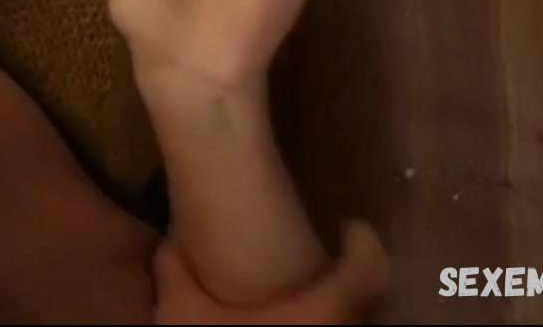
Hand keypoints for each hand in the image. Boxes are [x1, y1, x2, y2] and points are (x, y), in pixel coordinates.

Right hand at [152, 220, 390, 324]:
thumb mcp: (183, 315)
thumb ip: (175, 273)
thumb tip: (170, 242)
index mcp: (319, 315)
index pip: (366, 271)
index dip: (364, 243)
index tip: (345, 226)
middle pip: (372, 301)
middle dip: (356, 275)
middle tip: (328, 258)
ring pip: (359, 325)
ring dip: (346, 308)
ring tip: (314, 296)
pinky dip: (330, 325)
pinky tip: (300, 324)